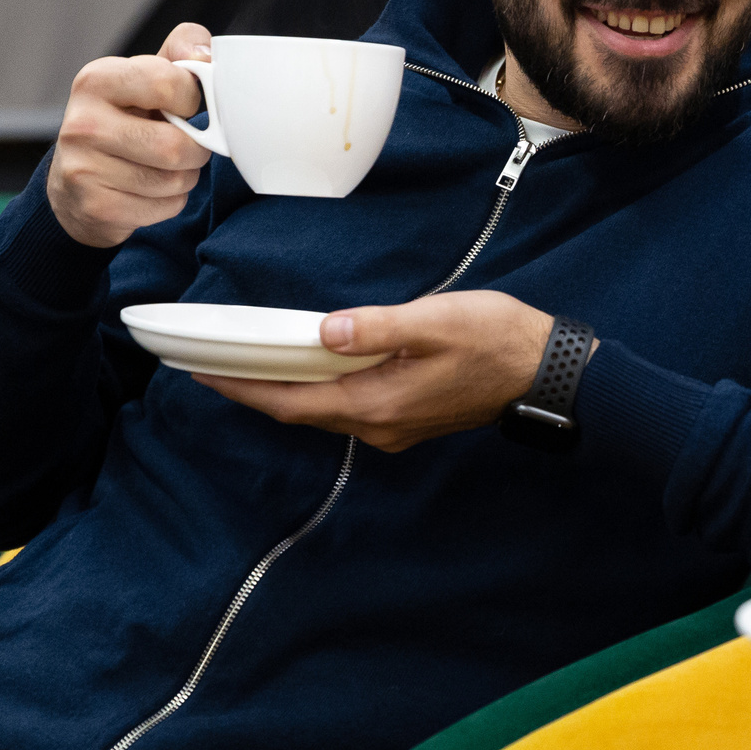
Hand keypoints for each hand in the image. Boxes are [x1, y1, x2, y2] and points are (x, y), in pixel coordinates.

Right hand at [48, 23, 213, 247]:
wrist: (75, 181)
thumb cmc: (123, 120)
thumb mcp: (145, 76)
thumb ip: (179, 53)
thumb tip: (205, 57)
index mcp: (97, 79)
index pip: (170, 83)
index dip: (191, 98)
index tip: (183, 105)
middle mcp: (83, 122)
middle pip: (175, 145)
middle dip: (195, 148)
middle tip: (183, 144)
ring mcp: (84, 168)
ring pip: (175, 180)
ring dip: (184, 176)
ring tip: (163, 166)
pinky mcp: (97, 206)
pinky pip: (166, 207)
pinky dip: (171, 201)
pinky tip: (149, 190)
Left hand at [194, 292, 554, 452]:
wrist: (547, 372)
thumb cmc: (497, 340)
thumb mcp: (436, 322)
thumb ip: (377, 327)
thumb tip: (326, 331)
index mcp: (377, 403)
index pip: (292, 402)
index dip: (244, 390)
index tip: (203, 376)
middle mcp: (379, 426)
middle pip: (301, 412)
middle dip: (254, 392)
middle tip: (212, 369)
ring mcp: (395, 427)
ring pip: (324, 412)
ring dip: (285, 393)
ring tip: (251, 367)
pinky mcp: (410, 417)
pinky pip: (348, 408)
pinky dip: (319, 391)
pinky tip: (312, 369)